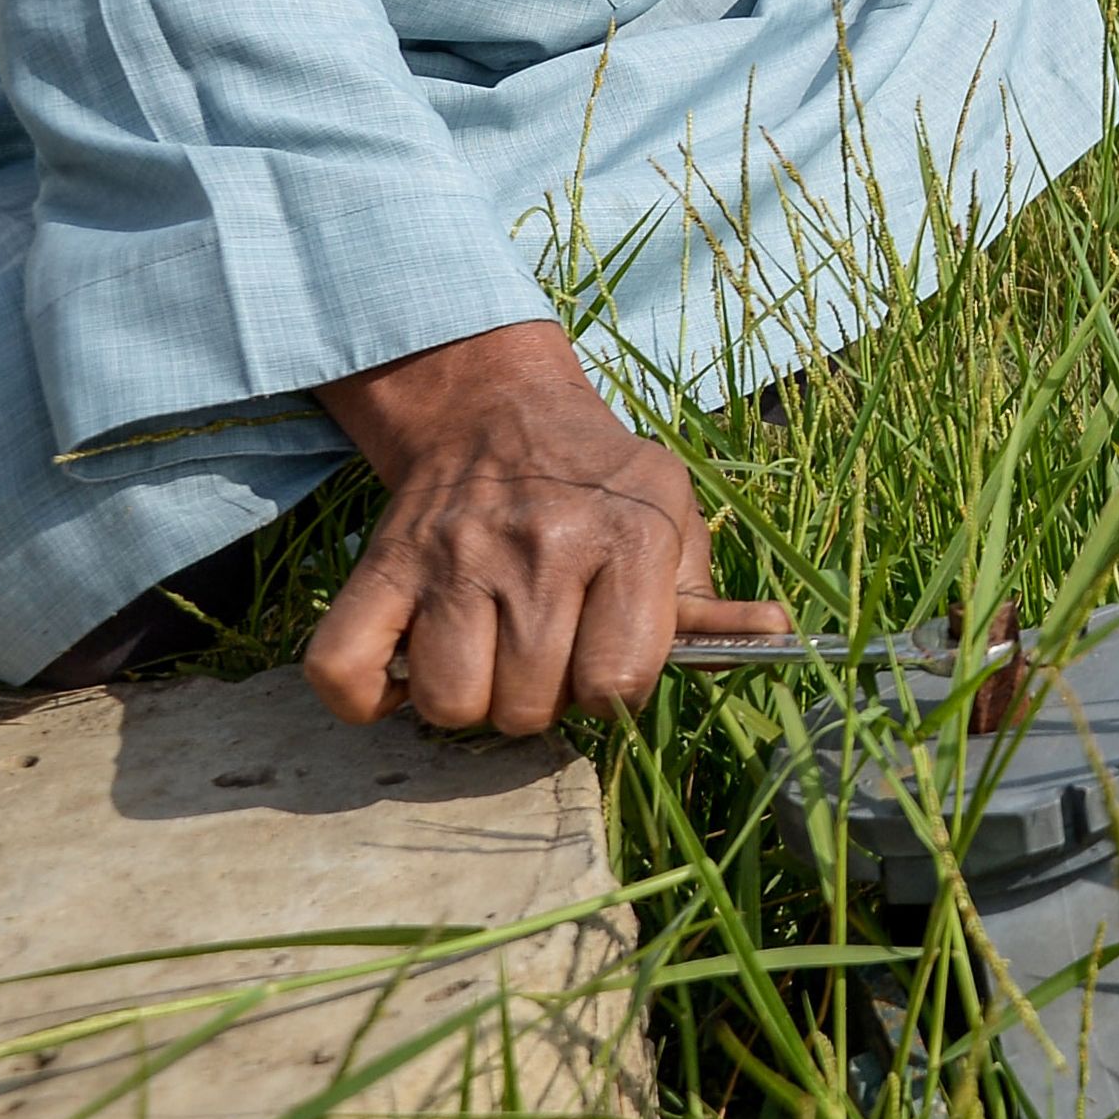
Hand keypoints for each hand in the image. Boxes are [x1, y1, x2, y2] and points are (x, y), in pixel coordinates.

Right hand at [301, 320, 788, 734]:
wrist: (498, 413)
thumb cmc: (602, 482)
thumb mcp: (674, 515)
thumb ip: (710, 595)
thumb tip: (774, 635)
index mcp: (625, 538)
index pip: (618, 680)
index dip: (614, 691)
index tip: (606, 663)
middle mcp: (538, 549)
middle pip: (530, 705)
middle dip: (543, 700)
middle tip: (545, 656)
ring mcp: (452, 561)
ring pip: (449, 703)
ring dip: (468, 701)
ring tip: (488, 659)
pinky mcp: (380, 569)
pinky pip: (344, 673)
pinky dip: (371, 697)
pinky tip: (411, 671)